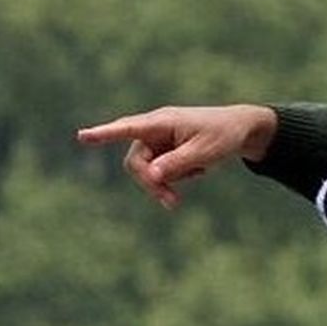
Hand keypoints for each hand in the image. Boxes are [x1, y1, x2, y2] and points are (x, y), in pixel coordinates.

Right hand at [76, 104, 277, 208]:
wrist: (243, 131)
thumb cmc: (224, 135)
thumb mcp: (205, 152)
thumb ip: (178, 164)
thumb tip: (152, 176)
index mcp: (162, 122)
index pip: (128, 128)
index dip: (105, 134)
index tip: (83, 136)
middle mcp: (156, 130)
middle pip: (136, 162)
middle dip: (150, 184)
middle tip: (172, 203)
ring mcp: (160, 141)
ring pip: (147, 171)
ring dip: (164, 184)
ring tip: (186, 190)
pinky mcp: (167, 151)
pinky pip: (162, 172)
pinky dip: (177, 177)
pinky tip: (197, 171)